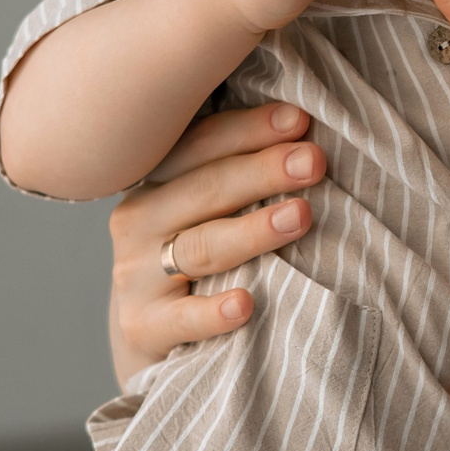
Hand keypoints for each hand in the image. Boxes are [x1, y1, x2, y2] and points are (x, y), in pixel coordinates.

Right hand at [105, 103, 325, 386]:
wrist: (153, 330)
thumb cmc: (198, 251)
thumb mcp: (209, 207)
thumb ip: (243, 172)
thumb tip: (308, 133)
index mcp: (157, 179)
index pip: (201, 144)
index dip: (250, 129)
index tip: (300, 120)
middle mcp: (140, 219)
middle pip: (205, 189)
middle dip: (263, 172)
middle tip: (313, 161)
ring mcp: (137, 274)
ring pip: (201, 247)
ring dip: (252, 231)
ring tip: (300, 216)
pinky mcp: (143, 326)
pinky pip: (183, 318)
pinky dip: (213, 313)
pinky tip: (245, 305)